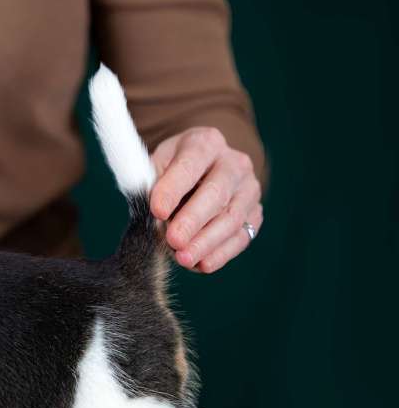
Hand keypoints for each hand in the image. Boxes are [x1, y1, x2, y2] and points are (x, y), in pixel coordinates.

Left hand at [150, 127, 263, 272]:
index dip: (173, 188)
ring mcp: (249, 189)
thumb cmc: (173, 169)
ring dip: (206, 242)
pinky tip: (203, 264)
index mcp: (205, 143)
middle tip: (173, 240)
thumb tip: (154, 217)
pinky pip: (242, 237)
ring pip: (232, 218)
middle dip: (193, 220)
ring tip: (183, 258)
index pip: (190, 164)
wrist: (204, 169)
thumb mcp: (157, 165)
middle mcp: (233, 163)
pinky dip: (221, 253)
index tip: (156, 210)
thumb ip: (151, 186)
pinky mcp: (256, 214)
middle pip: (217, 193)